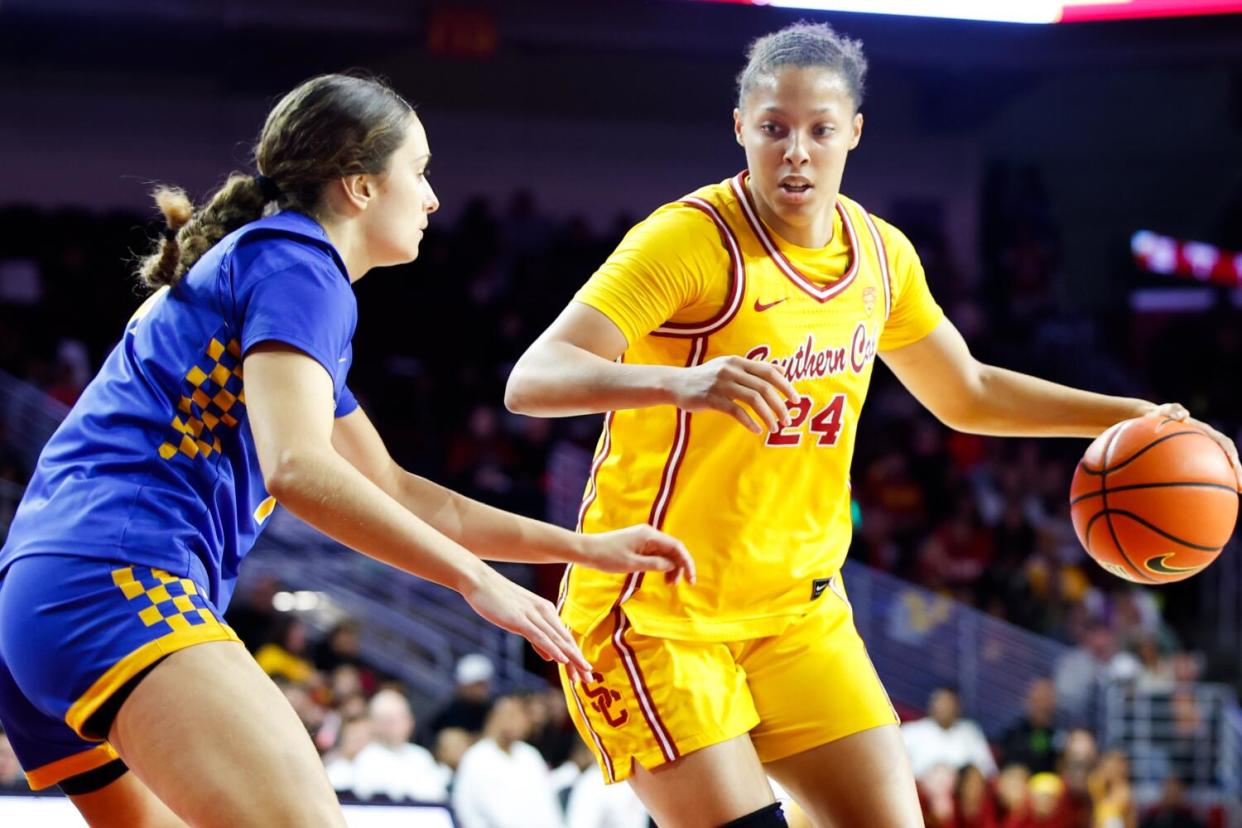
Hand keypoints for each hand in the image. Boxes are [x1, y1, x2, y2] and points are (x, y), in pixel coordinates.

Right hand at [461, 567, 593, 682]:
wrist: (479, 580)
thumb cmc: (497, 599)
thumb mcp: (519, 620)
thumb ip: (536, 637)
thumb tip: (550, 656)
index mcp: (545, 610)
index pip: (564, 637)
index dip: (576, 655)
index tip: (584, 671)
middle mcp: (543, 612)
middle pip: (565, 640)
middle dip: (578, 660)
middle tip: (590, 678)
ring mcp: (532, 616)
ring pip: (557, 640)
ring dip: (572, 658)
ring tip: (583, 673)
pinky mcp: (520, 620)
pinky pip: (540, 636)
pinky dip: (553, 648)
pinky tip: (562, 660)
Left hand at [579, 524, 696, 584]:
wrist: (586, 550)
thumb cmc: (607, 556)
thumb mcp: (632, 564)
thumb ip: (654, 564)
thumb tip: (672, 565)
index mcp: (649, 535)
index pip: (676, 547)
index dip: (687, 562)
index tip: (691, 579)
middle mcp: (649, 534)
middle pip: (672, 549)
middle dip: (679, 566)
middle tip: (676, 585)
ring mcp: (643, 538)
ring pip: (665, 552)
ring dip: (670, 567)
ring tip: (669, 584)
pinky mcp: (637, 544)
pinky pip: (655, 553)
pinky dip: (661, 565)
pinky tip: (661, 576)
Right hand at [671, 355, 799, 433]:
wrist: (676, 384)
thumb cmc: (707, 377)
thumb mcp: (730, 366)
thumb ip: (754, 368)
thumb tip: (782, 370)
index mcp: (738, 361)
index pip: (768, 371)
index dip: (785, 385)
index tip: (796, 399)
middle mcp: (731, 370)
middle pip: (764, 387)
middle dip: (780, 405)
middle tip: (788, 419)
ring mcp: (721, 384)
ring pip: (753, 400)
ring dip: (768, 415)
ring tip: (775, 428)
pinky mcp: (711, 399)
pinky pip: (736, 411)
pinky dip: (749, 422)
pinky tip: (756, 430)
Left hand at [1146, 403, 1241, 489]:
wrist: (1150, 421)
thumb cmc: (1157, 415)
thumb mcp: (1164, 410)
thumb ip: (1172, 410)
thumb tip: (1184, 416)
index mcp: (1205, 432)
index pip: (1223, 442)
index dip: (1231, 453)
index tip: (1234, 464)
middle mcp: (1207, 443)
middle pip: (1227, 458)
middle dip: (1236, 472)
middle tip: (1241, 488)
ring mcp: (1200, 452)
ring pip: (1218, 468)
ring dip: (1226, 482)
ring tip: (1233, 497)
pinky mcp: (1191, 460)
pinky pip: (1201, 473)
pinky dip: (1204, 484)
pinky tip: (1199, 499)